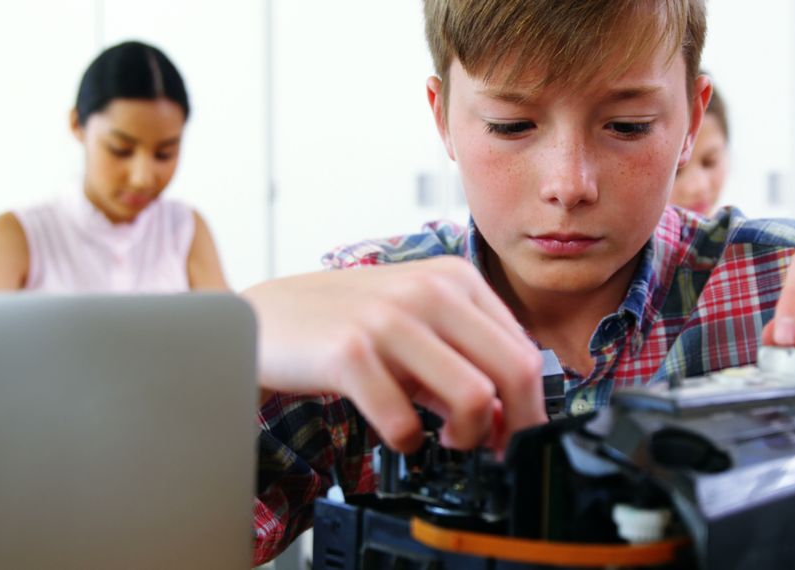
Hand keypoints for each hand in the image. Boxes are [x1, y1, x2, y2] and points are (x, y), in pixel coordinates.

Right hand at [242, 256, 545, 452]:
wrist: (264, 316)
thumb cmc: (344, 323)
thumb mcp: (415, 327)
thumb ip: (464, 360)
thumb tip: (512, 415)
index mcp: (455, 279)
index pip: (525, 350)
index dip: (530, 406)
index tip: (516, 434)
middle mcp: (430, 290)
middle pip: (515, 371)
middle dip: (514, 426)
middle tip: (492, 448)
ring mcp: (390, 320)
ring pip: (475, 397)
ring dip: (468, 437)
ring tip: (444, 440)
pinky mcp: (351, 354)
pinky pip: (406, 421)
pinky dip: (409, 441)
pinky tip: (398, 433)